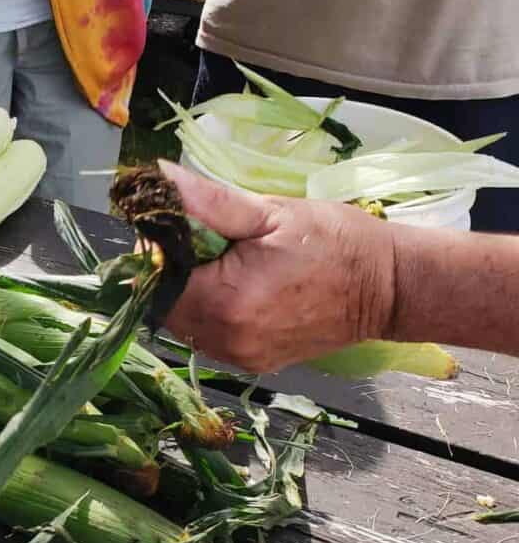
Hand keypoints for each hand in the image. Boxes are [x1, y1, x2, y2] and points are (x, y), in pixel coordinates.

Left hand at [160, 161, 396, 372]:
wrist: (387, 288)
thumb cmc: (335, 243)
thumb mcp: (270, 212)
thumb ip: (207, 202)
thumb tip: (158, 180)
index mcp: (224, 302)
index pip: (154, 276)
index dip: (156, 248)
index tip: (179, 224)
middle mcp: (224, 339)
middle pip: (163, 303)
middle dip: (171, 269)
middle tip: (204, 238)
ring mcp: (237, 356)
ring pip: (182, 322)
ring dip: (188, 290)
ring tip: (224, 260)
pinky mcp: (250, 362)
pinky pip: (207, 335)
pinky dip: (208, 309)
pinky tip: (236, 285)